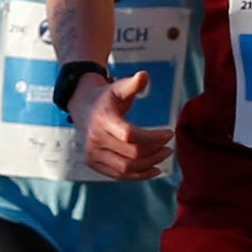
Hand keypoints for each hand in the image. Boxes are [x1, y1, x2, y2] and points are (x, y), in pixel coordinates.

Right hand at [76, 65, 173, 180]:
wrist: (82, 106)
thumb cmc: (106, 96)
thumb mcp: (118, 87)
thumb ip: (133, 84)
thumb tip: (144, 75)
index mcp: (103, 119)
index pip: (131, 135)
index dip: (153, 137)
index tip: (169, 133)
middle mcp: (95, 139)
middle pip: (131, 154)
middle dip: (155, 152)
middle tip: (169, 146)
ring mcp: (92, 153)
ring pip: (126, 168)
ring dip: (149, 165)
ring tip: (163, 156)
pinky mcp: (93, 163)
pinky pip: (118, 175)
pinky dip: (137, 176)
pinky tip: (153, 170)